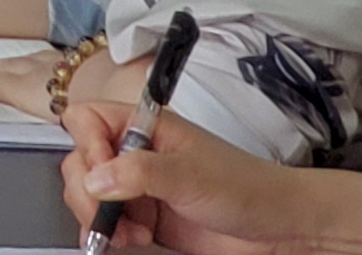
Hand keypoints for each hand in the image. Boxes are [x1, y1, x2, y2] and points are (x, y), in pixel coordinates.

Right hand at [62, 101, 308, 254]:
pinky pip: (107, 224)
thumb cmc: (246, 189)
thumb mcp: (191, 176)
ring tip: (128, 235)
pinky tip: (123, 242)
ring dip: (98, 218)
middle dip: (87, 192)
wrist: (281, 230)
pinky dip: (106, 236)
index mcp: (143, 127)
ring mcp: (138, 188)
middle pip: (80, 161)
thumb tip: (94, 180)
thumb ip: (139, 173)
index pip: (87, 120)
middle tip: (106, 215)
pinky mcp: (145, 219)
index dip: (86, 145)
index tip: (103, 173)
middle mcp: (135, 154)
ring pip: (89, 195)